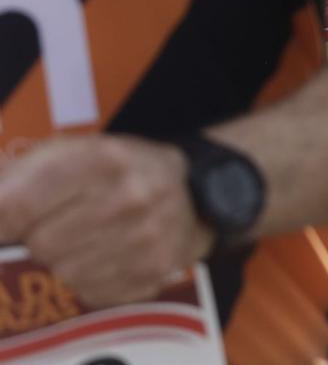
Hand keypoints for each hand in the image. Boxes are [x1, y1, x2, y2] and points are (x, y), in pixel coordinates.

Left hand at [0, 135, 211, 306]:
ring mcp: (146, 240)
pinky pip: (89, 291)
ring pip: (63, 272)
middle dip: (38, 237)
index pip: (16, 205)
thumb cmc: (120, 170)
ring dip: (63, 259)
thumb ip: (22, 176)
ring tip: (85, 238)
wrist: (195, 193)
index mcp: (105, 159)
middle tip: (58, 223)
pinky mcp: (151, 275)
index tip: (7, 224)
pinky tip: (105, 255)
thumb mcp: (75, 151)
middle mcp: (130, 198)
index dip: (2, 220)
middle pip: (39, 244)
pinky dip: (88, 278)